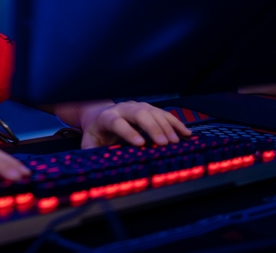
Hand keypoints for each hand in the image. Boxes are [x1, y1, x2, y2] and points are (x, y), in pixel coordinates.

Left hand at [76, 101, 190, 148]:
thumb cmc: (95, 132)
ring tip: (175, 141)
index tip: (140, 144)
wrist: (98, 113)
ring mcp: (136, 106)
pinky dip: (175, 123)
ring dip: (166, 126)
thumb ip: (93, 154)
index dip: (128, 132)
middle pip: (139, 113)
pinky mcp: (148, 108)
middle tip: (163, 143)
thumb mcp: (89, 143)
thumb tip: (98, 168)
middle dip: (152, 127)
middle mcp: (123, 108)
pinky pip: (163, 113)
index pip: (117, 122)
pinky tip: (185, 133)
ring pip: (153, 111)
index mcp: (106, 117)